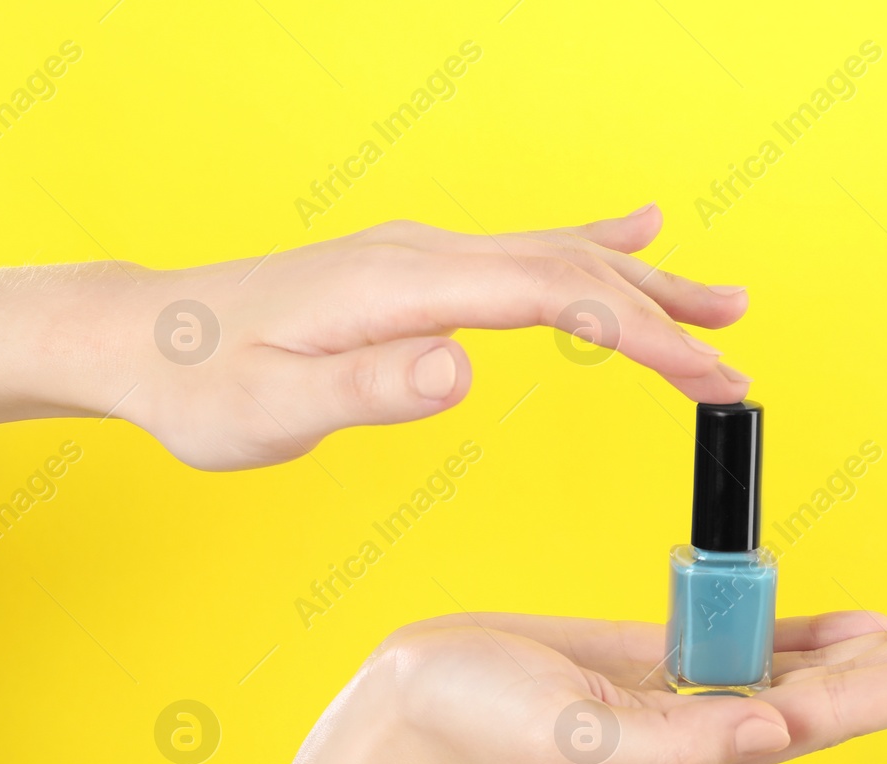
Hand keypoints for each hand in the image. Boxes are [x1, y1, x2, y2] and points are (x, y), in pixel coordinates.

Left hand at [0, 205, 749, 469]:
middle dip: (666, 319)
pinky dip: (596, 247)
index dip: (639, 334)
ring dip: (650, 283)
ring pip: (564, 255)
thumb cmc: (204, 384)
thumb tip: (464, 368)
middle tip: (738, 366)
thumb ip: (367, 388)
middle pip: (575, 270)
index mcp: (403, 284)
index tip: (706, 376)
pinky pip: (529, 249)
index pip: (551, 295)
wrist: (149, 336)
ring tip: (726, 305)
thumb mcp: (270, 409)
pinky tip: (638, 233)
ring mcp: (428, 252)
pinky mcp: (423, 267)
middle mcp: (427, 252)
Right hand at [342, 609, 886, 763]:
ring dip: (882, 649)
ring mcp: (690, 691)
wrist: (412, 707)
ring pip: (809, 666)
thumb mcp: (576, 737)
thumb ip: (674, 743)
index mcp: (704, 745)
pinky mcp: (660, 660)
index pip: (834, 714)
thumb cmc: (480, 725)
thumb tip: (770, 731)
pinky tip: (855, 625)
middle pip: (843, 690)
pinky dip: (811, 634)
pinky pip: (754, 643)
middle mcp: (713, 723)